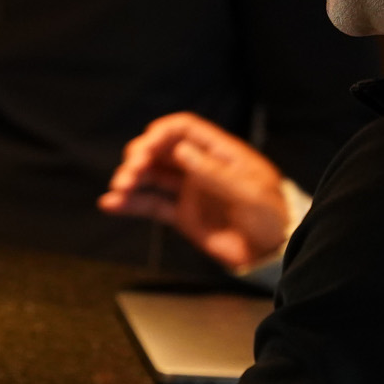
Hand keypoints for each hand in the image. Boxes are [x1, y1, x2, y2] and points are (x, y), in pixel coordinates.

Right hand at [98, 112, 291, 271]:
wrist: (273, 253)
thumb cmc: (271, 216)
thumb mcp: (249, 192)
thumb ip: (215, 172)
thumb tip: (182, 150)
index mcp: (219, 153)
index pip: (184, 129)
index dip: (161, 132)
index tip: (146, 145)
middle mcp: (199, 167)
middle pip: (161, 150)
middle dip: (140, 156)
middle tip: (130, 171)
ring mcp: (189, 191)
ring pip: (151, 176)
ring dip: (131, 178)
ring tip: (119, 188)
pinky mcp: (182, 216)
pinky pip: (151, 205)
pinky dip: (130, 204)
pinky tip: (110, 204)